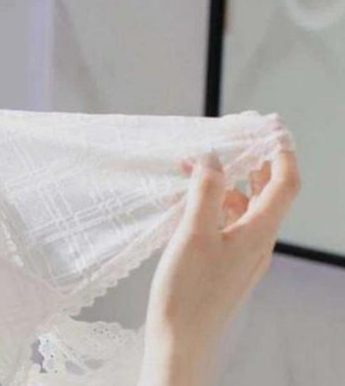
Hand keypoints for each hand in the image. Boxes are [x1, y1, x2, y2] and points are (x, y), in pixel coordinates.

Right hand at [140, 152, 299, 385]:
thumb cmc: (188, 290)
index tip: (268, 126)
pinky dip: (209, 206)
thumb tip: (214, 157)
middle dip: (249, 162)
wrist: (180, 339)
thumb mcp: (194, 234)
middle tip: (229, 138)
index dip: (281, 151)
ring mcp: (241, 254)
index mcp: (259, 232)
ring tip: (188, 169)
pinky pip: (224, 224)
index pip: (285, 182)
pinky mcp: (224, 264)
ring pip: (240, 207)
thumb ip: (206, 192)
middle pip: (265, 192)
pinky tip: (181, 204)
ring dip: (220, 184)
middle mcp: (257, 241)